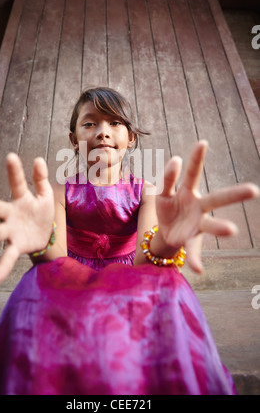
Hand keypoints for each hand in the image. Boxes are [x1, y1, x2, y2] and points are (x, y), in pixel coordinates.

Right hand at [0, 154, 54, 285]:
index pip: (17, 183)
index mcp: (21, 200)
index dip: (15, 171)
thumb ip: (40, 179)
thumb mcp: (45, 196)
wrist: (46, 235)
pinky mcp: (17, 247)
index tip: (12, 156)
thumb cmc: (42, 212)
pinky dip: (0, 269)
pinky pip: (7, 258)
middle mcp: (11, 215)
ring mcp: (12, 231)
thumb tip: (38, 159)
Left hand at [156, 141, 258, 272]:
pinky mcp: (189, 240)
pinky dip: (195, 260)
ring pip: (210, 225)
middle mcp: (198, 206)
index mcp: (188, 191)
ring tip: (232, 230)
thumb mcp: (162, 193)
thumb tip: (176, 159)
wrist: (165, 232)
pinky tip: (199, 270)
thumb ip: (167, 179)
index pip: (192, 172)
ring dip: (220, 227)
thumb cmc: (168, 207)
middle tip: (254, 190)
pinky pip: (193, 250)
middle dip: (234, 195)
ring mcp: (196, 224)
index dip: (196, 158)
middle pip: (216, 199)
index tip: (202, 142)